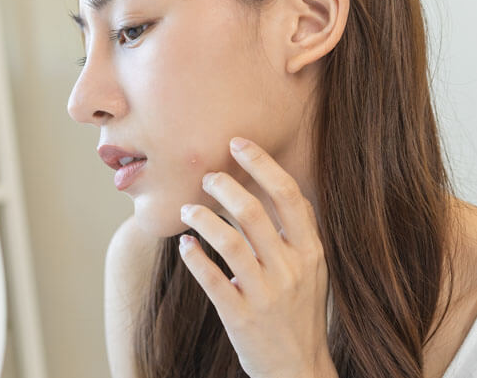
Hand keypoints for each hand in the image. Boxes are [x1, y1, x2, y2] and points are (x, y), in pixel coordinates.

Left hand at [178, 137, 335, 377]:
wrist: (299, 369)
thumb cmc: (301, 309)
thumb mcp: (312, 267)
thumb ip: (297, 229)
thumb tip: (272, 186)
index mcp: (310, 250)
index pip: (288, 194)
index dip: (262, 163)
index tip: (237, 143)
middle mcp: (291, 268)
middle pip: (252, 212)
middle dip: (224, 186)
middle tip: (206, 177)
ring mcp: (265, 294)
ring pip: (227, 241)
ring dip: (201, 218)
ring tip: (188, 210)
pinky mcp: (240, 317)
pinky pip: (210, 278)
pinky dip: (193, 256)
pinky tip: (184, 244)